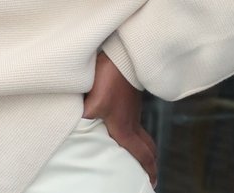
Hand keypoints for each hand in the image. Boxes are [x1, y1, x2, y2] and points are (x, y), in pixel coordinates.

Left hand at [83, 52, 157, 187]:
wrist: (121, 54)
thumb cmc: (109, 78)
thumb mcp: (94, 100)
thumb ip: (87, 116)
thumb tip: (81, 127)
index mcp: (125, 128)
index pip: (142, 154)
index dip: (148, 170)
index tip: (152, 183)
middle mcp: (132, 121)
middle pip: (148, 147)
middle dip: (150, 162)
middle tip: (151, 174)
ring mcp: (132, 109)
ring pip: (143, 133)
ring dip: (145, 147)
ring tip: (142, 154)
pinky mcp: (129, 98)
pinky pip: (137, 120)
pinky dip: (138, 131)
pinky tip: (126, 126)